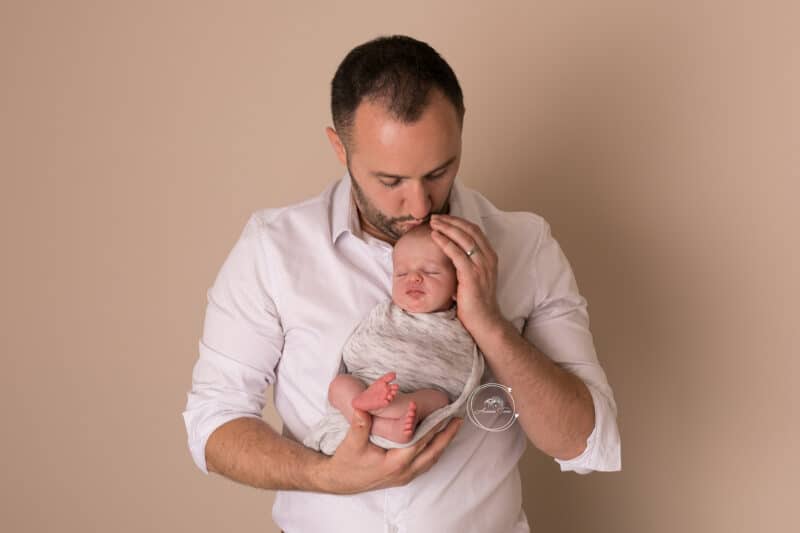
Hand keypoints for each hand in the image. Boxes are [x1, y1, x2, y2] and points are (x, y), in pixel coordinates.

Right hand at [320, 409, 462, 493]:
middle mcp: (404, 471)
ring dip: (442, 443)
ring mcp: (404, 476)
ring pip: (431, 459)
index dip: (433, 428)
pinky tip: (436, 441)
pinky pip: (424, 462)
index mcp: (395, 463)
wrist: (339, 481)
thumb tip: (363, 405)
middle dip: (447, 436)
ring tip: (453, 427)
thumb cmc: (346, 462)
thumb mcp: (351, 443)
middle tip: (458, 420)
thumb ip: (359, 424)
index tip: (444, 414)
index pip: (420, 443)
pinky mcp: (402, 475)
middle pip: (432, 452)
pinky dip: (433, 450)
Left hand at [429, 214, 503, 334]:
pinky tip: (435, 237)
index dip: (458, 221)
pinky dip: (445, 242)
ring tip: (432, 223)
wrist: (484, 320)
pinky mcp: (472, 275)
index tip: (443, 218)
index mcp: (490, 256)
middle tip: (434, 217)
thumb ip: (466, 263)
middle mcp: (488, 258)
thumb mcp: (473, 276)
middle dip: (451, 220)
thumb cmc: (475, 300)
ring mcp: (481, 266)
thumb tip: (449, 252)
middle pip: (469, 230)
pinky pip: (457, 253)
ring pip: (463, 238)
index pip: (475, 230)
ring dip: (446, 227)